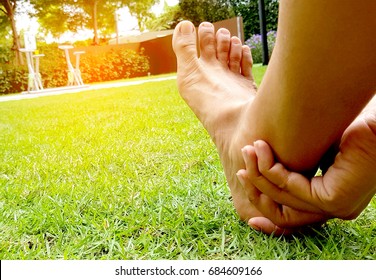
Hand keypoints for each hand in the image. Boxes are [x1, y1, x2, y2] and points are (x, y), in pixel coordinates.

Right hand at [237, 113, 375, 231]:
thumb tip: (267, 164)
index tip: (244, 189)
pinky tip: (262, 151)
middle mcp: (333, 209)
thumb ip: (295, 164)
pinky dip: (271, 170)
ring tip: (248, 150)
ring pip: (282, 198)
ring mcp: (336, 208)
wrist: (375, 120)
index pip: (290, 214)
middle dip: (255, 190)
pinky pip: (291, 188)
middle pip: (281, 212)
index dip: (263, 206)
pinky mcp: (335, 200)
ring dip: (259, 174)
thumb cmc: (350, 127)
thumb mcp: (314, 150)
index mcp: (331, 200)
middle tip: (239, 168)